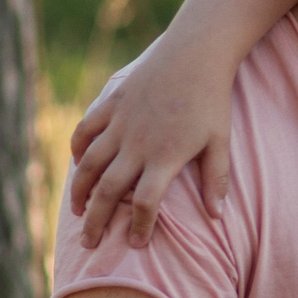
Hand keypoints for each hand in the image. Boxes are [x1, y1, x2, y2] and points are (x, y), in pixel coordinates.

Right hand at [67, 40, 234, 247]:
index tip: (135, 244)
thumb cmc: (212, 100)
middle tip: (89, 243)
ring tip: (76, 211)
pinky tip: (78, 166)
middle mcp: (136, 144)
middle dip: (95, 221)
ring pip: (89, 165)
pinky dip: (77, 151)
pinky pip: (85, 131)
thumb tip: (217, 216)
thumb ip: (216, 179)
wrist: (195, 54)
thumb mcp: (220, 141)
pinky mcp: (110, 104)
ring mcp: (119, 124)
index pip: (145, 203)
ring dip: (78, 192)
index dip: (139, 226)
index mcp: (165, 157)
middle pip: (107, 192)